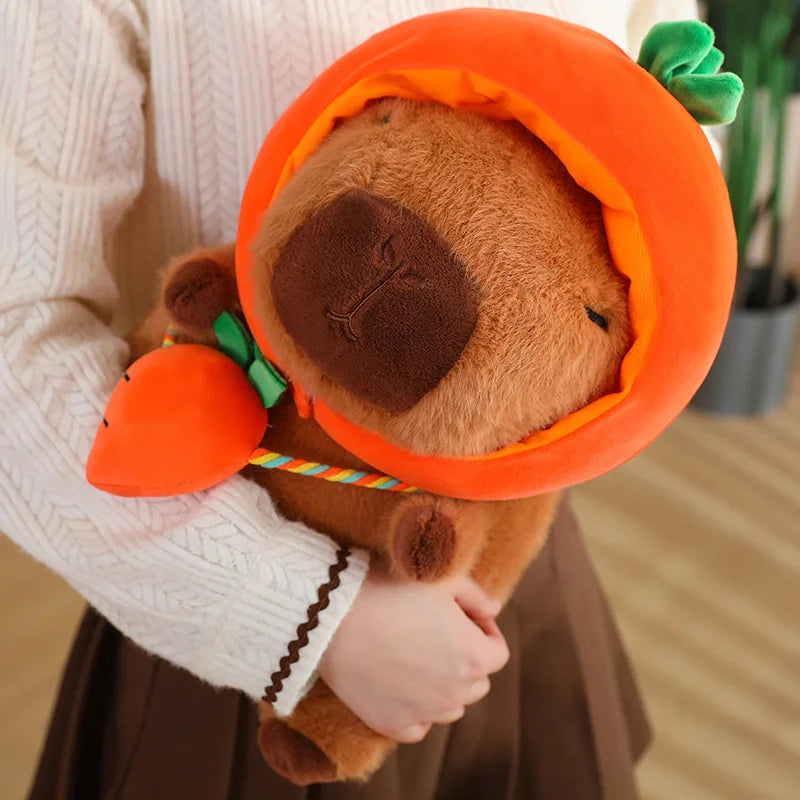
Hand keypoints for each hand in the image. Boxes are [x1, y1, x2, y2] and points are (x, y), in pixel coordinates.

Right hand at [318, 564, 508, 742]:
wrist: (332, 615)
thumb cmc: (389, 590)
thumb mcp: (442, 581)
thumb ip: (477, 597)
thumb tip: (493, 612)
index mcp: (473, 657)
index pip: (498, 653)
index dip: (483, 632)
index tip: (462, 618)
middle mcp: (454, 693)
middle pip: (477, 683)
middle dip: (465, 660)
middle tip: (436, 635)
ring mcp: (423, 714)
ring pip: (449, 706)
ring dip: (442, 686)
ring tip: (414, 657)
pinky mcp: (392, 725)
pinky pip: (417, 726)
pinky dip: (414, 709)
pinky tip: (397, 682)